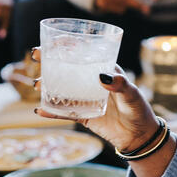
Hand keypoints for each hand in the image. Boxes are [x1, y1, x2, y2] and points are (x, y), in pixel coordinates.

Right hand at [31, 50, 158, 152]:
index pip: (83, 53)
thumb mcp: (131, 94)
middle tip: (37, 56)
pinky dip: (52, 112)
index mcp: (103, 70)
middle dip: (50, 61)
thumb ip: (119, 85)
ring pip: (61, 90)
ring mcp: (85, 99)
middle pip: (67, 68)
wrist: (139, 136)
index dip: (66, 45)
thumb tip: (102, 77)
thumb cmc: (138, 109)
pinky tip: (40, 110)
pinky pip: (64, 113)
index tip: (52, 40)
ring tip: (37, 85)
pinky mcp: (82, 115)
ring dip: (47, 86)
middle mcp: (90, 82)